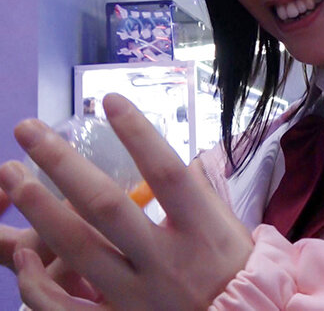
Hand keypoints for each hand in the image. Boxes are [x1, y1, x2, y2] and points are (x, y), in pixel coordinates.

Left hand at [1, 94, 252, 309]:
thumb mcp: (230, 228)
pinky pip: (68, 309)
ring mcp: (139, 297)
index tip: (110, 100)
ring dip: (39, 209)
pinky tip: (22, 253)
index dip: (138, 134)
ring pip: (78, 249)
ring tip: (12, 174)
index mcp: (202, 230)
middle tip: (28, 130)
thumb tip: (174, 155)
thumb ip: (199, 193)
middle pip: (107, 206)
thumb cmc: (235, 271)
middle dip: (61, 164)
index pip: (166, 173)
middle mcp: (167, 261)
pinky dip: (38, 284)